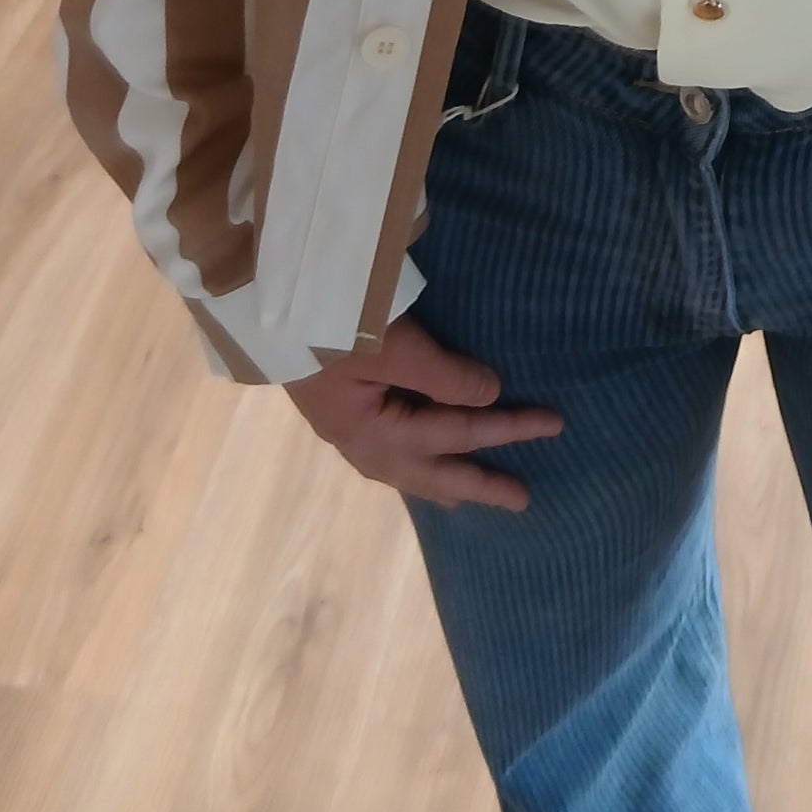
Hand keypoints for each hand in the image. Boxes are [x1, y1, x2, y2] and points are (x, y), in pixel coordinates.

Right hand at [284, 314, 564, 512]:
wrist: (262, 310)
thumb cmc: (328, 324)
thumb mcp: (390, 345)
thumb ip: (442, 375)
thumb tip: (490, 395)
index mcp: (374, 432)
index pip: (456, 431)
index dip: (506, 426)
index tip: (550, 421)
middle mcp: (360, 443)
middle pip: (431, 471)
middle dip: (478, 485)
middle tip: (523, 501)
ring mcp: (345, 433)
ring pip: (407, 469)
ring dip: (444, 481)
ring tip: (471, 495)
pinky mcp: (339, 414)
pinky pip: (389, 453)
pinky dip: (415, 465)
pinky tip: (419, 465)